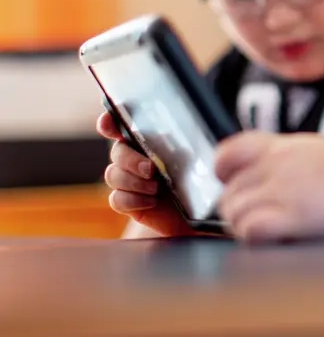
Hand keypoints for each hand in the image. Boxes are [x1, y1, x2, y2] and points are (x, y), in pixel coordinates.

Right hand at [97, 111, 196, 237]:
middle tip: (151, 169)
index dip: (109, 122)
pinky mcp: (128, 202)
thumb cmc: (201, 178)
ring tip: (156, 188)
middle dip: (130, 159)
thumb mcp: (202, 157)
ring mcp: (129, 180)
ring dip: (133, 181)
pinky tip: (151, 202)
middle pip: (117, 151)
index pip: (122, 126)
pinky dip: (132, 200)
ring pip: (112, 175)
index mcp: (150, 140)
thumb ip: (195, 142)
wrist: (200, 213)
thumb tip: (203, 132)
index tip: (107, 124)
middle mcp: (135, 157)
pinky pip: (116, 199)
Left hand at [215, 131, 323, 242]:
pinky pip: (249, 229)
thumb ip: (299, 168)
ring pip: (234, 211)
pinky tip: (284, 242)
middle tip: (268, 226)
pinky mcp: (294, 213)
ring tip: (281, 237)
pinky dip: (258, 240)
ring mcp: (287, 186)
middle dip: (242, 213)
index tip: (232, 187)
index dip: (224, 173)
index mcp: (292, 146)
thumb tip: (275, 188)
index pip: (232, 150)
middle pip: (230, 191)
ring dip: (249, 229)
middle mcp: (283, 162)